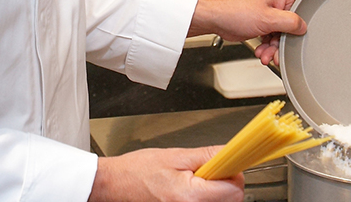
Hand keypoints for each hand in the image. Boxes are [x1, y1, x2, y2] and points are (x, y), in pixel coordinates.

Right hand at [88, 146, 244, 201]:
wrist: (116, 187)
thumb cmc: (137, 171)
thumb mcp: (174, 155)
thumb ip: (205, 156)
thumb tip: (229, 153)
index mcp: (191, 197)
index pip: (234, 190)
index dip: (234, 172)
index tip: (229, 163)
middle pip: (231, 200)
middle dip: (224, 182)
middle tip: (205, 170)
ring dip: (214, 191)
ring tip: (193, 180)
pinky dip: (204, 198)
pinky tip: (190, 190)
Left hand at [188, 0, 306, 65]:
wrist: (217, 18)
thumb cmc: (235, 11)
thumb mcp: (268, 18)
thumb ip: (290, 22)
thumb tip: (304, 26)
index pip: (303, 9)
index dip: (302, 25)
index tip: (297, 37)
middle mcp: (277, 2)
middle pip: (292, 26)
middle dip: (283, 43)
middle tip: (278, 53)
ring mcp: (270, 13)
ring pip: (282, 35)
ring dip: (274, 48)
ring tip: (266, 55)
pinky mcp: (263, 23)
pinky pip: (272, 38)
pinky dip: (267, 47)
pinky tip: (261, 52)